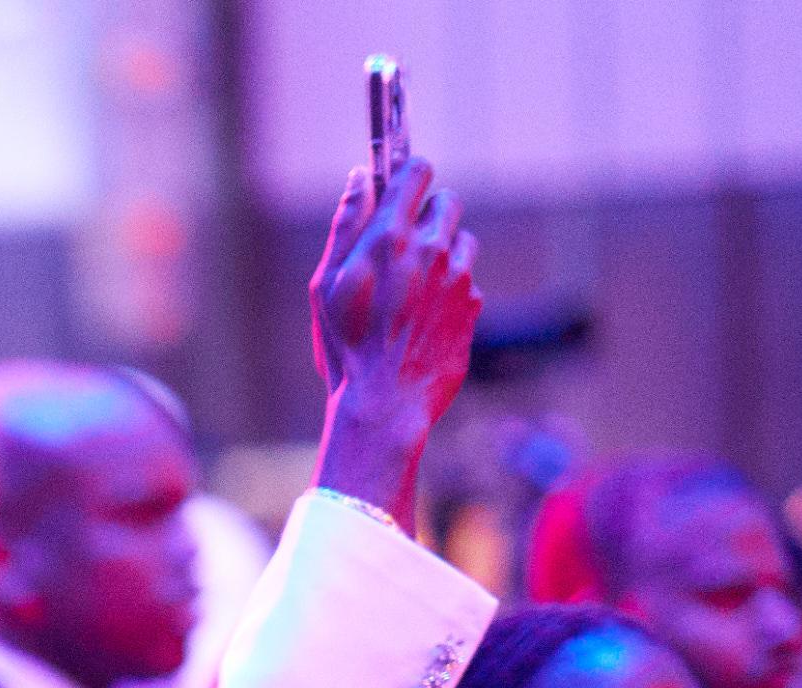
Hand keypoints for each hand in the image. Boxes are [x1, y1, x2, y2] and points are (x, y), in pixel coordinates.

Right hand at [307, 153, 480, 523]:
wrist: (385, 403)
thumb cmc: (345, 347)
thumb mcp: (326, 285)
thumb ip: (345, 226)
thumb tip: (358, 178)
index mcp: (389, 237)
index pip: (416, 171)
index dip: (409, 174)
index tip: (403, 183)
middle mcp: (431, 247)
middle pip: (446, 201)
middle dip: (427, 216)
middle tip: (403, 247)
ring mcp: (459, 274)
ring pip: (461, 240)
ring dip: (443, 254)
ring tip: (413, 291)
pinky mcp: (475, 302)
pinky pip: (467, 280)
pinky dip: (450, 291)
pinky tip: (424, 319)